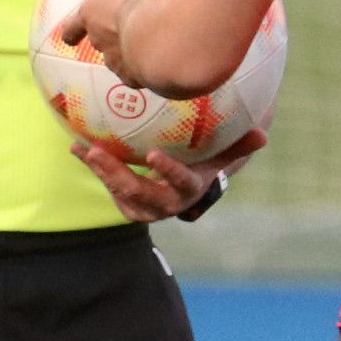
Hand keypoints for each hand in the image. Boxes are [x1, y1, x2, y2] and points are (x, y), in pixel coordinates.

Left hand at [60, 0, 163, 80]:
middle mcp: (99, 40)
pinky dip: (150, 69)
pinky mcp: (135, 79)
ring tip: (155, 45)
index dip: (73, 30)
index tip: (68, 39)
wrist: (163, 34)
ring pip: (121, 61)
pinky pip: (141, 75)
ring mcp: (116, 63)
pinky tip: (166, 61)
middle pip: (101, 42)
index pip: (74, 24)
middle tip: (133, 31)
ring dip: (133, 54)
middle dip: (114, 38)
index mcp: (93, 13)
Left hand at [68, 129, 259, 223]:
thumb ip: (239, 145)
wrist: (185, 189)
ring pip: (119, 192)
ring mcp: (143, 207)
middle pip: (138, 192)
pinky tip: (77, 145)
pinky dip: (93, 168)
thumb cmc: (204, 164)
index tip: (155, 155)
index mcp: (188, 190)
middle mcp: (164, 204)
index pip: (180, 182)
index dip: (169, 171)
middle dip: (116, 174)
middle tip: (97, 152)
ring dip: (100, 172)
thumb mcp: (221, 156)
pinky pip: (107, 186)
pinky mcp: (126, 205)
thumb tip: (263, 133)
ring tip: (83, 149)